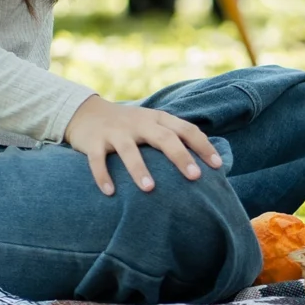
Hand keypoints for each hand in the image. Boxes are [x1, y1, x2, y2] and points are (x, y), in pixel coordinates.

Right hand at [63, 95, 221, 196]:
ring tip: (150, 189)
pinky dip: (102, 175)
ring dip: (139, 169)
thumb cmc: (128, 125)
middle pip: (164, 138)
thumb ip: (174, 136)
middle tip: (195, 177)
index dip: (203, 146)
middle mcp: (139, 123)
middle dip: (180, 157)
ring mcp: (115, 132)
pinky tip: (110, 192)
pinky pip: (97, 160)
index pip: (186, 130)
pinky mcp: (93, 142)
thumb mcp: (152, 123)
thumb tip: (205, 160)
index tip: (217, 166)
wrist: (86, 112)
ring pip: (129, 150)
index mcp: (158, 119)